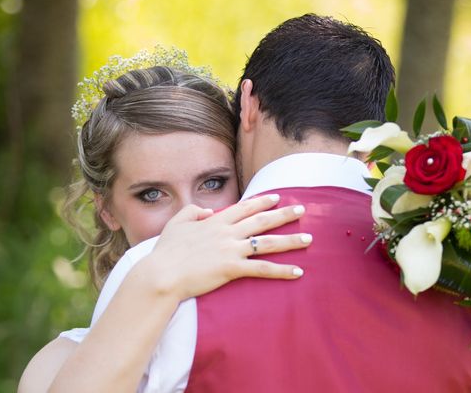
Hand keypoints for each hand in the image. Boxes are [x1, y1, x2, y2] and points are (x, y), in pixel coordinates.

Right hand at [143, 194, 310, 300]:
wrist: (162, 274)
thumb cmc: (166, 251)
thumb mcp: (176, 223)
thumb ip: (192, 212)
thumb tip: (208, 211)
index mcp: (215, 222)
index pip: (244, 208)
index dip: (262, 202)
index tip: (277, 197)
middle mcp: (227, 233)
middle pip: (261, 221)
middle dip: (284, 214)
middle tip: (302, 210)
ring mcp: (231, 250)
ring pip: (267, 243)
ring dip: (290, 240)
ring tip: (309, 238)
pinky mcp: (232, 269)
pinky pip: (262, 269)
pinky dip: (282, 270)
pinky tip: (298, 271)